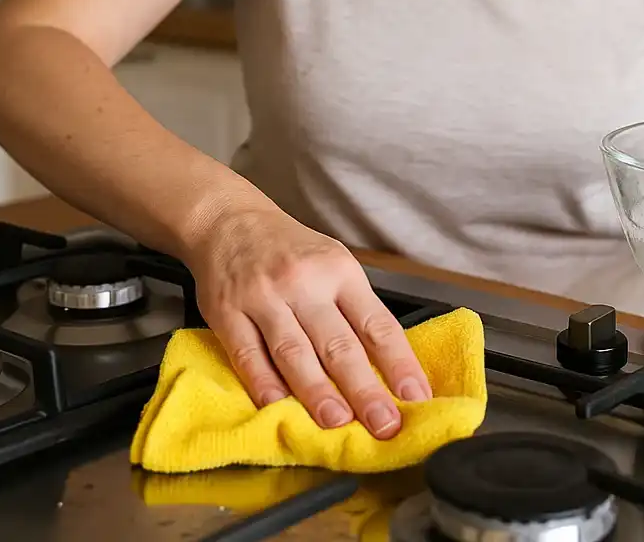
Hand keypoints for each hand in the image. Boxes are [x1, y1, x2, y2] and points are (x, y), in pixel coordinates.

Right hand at [183, 197, 431, 438]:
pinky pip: (247, 354)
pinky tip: (279, 406)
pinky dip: (263, 383)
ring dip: (317, 392)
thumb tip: (389, 369)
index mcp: (340, 272)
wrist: (229, 219)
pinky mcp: (226, 313)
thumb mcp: (334, 263)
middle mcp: (304, 284)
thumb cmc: (292, 250)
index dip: (399, 363)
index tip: (417, 397)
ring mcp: (263, 298)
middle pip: (338, 344)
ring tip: (338, 422)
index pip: (376, 324)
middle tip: (385, 424)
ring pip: (294, 352)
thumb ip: (355, 309)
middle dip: (364, 389)